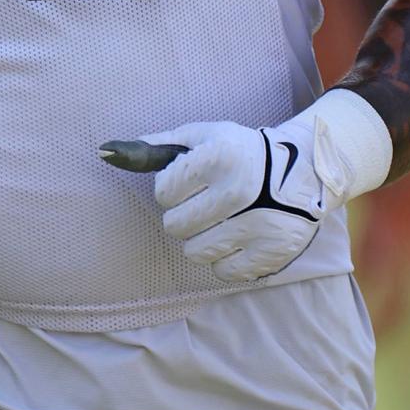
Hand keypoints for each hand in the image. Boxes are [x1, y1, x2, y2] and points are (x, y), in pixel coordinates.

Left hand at [101, 89, 392, 282]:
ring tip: (224, 222)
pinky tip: (241, 238)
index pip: (164, 193)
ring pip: (197, 253)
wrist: (307, 170)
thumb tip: (103, 152)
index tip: (194, 181)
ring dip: (203, 240)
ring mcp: (258, 225)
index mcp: (218, 157)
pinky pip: (225, 272)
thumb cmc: (240, 152)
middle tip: (209, 204)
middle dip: (186, 217)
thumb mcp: (202, 136)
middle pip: (176, 227)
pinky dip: (227, 260)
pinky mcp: (273, 252)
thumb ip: (153, 147)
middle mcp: (239, 191)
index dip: (173, 189)